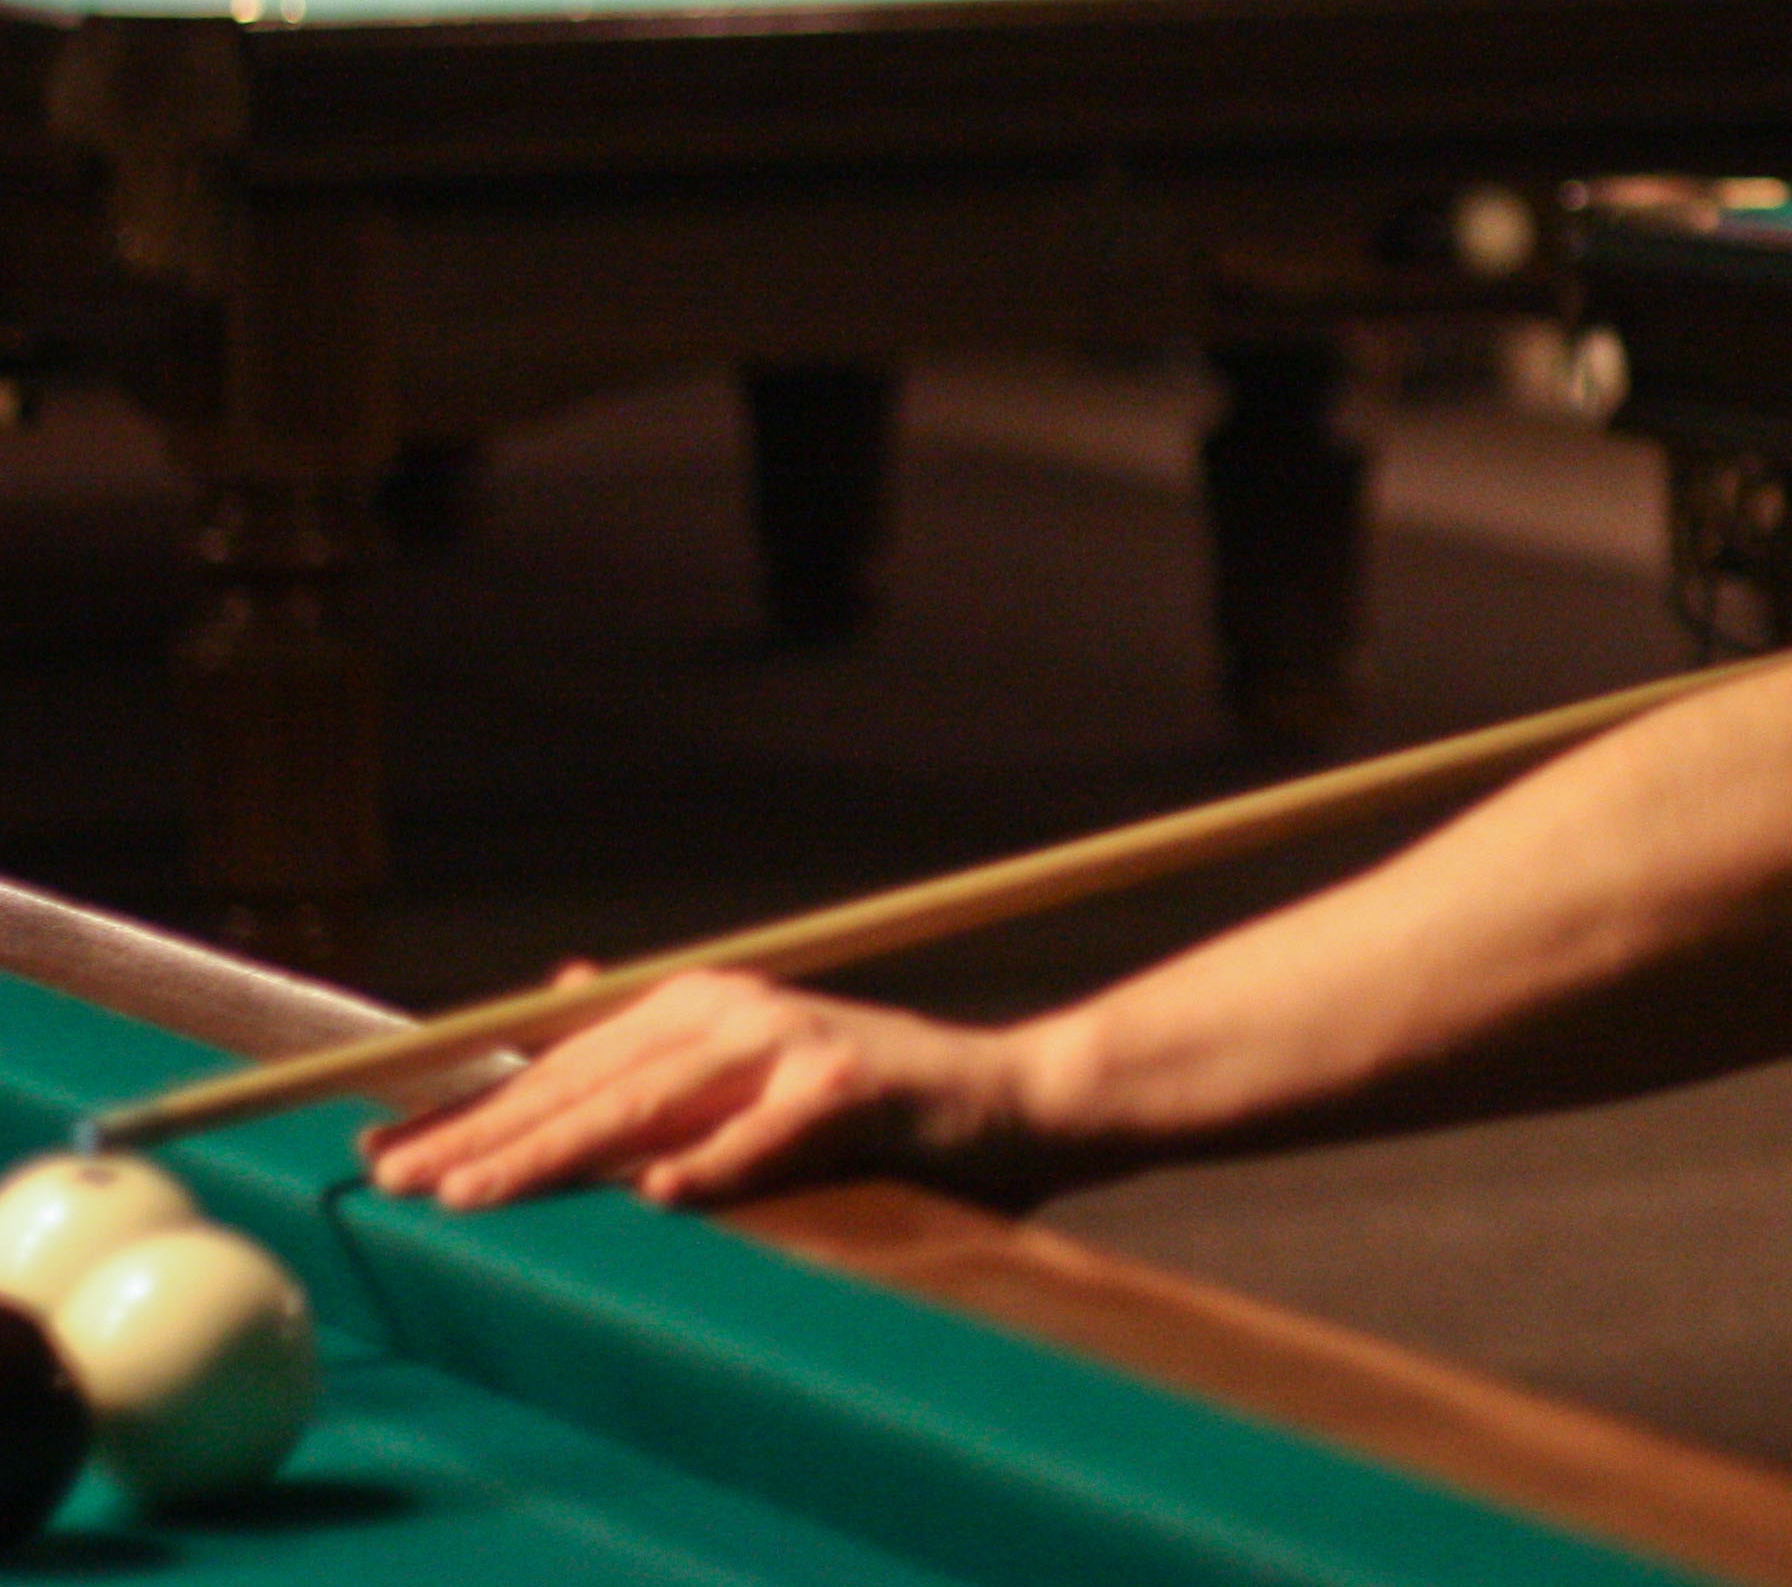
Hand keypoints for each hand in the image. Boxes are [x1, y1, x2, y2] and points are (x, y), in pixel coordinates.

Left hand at [361, 967, 1057, 1211]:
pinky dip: (712, 1166)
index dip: (471, 1105)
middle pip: (586, 1080)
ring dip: (557, 1153)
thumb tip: (563, 986)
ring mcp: (793, 1047)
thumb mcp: (759, 1056)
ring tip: (478, 1196)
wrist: (1018, 1096)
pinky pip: (765, 1137)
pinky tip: (655, 1198)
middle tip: (392, 1179)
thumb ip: (664, 1042)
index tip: (380, 1146)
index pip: (561, 1061)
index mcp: (703, 1004)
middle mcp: (735, 1012)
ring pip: (650, 1105)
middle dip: (482, 1133)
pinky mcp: (851, 1089)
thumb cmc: (880, 1103)